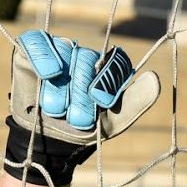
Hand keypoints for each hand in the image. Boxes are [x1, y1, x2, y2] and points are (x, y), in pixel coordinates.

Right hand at [4, 30, 160, 185]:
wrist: (49, 144)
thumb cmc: (84, 130)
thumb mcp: (114, 121)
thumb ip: (136, 100)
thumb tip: (155, 77)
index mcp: (108, 68)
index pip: (116, 60)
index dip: (109, 79)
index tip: (102, 102)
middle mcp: (85, 56)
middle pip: (89, 58)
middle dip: (82, 91)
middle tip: (77, 118)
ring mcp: (59, 51)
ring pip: (67, 52)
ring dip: (62, 86)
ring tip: (56, 110)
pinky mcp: (31, 51)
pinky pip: (37, 42)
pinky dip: (44, 56)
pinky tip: (50, 73)